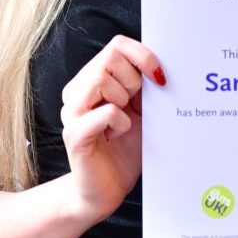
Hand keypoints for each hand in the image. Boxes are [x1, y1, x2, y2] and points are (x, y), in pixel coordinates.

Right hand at [60, 34, 165, 221]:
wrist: (106, 191)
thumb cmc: (125, 149)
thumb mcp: (142, 110)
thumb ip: (146, 86)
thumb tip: (166, 63)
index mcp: (92, 80)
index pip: (117, 45)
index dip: (142, 55)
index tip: (160, 78)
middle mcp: (77, 91)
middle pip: (110, 58)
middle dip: (133, 81)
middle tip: (133, 106)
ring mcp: (71, 112)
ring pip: (102, 79)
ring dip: (123, 100)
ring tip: (122, 122)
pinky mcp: (74, 134)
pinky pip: (106, 111)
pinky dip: (120, 121)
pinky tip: (117, 134)